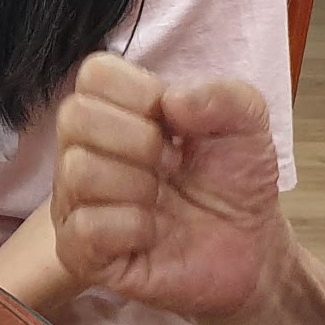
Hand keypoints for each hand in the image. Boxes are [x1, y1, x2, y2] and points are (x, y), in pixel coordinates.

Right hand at [52, 53, 286, 321]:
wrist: (249, 249)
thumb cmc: (233, 181)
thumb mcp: (247, 125)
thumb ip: (223, 95)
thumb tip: (172, 100)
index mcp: (113, 110)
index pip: (94, 73)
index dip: (142, 93)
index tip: (176, 124)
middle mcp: (84, 151)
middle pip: (75, 116)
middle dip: (140, 138)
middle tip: (173, 163)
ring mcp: (77, 202)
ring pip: (78, 170)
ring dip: (138, 185)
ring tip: (163, 199)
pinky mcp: (82, 252)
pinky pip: (87, 227)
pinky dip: (133, 227)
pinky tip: (152, 234)